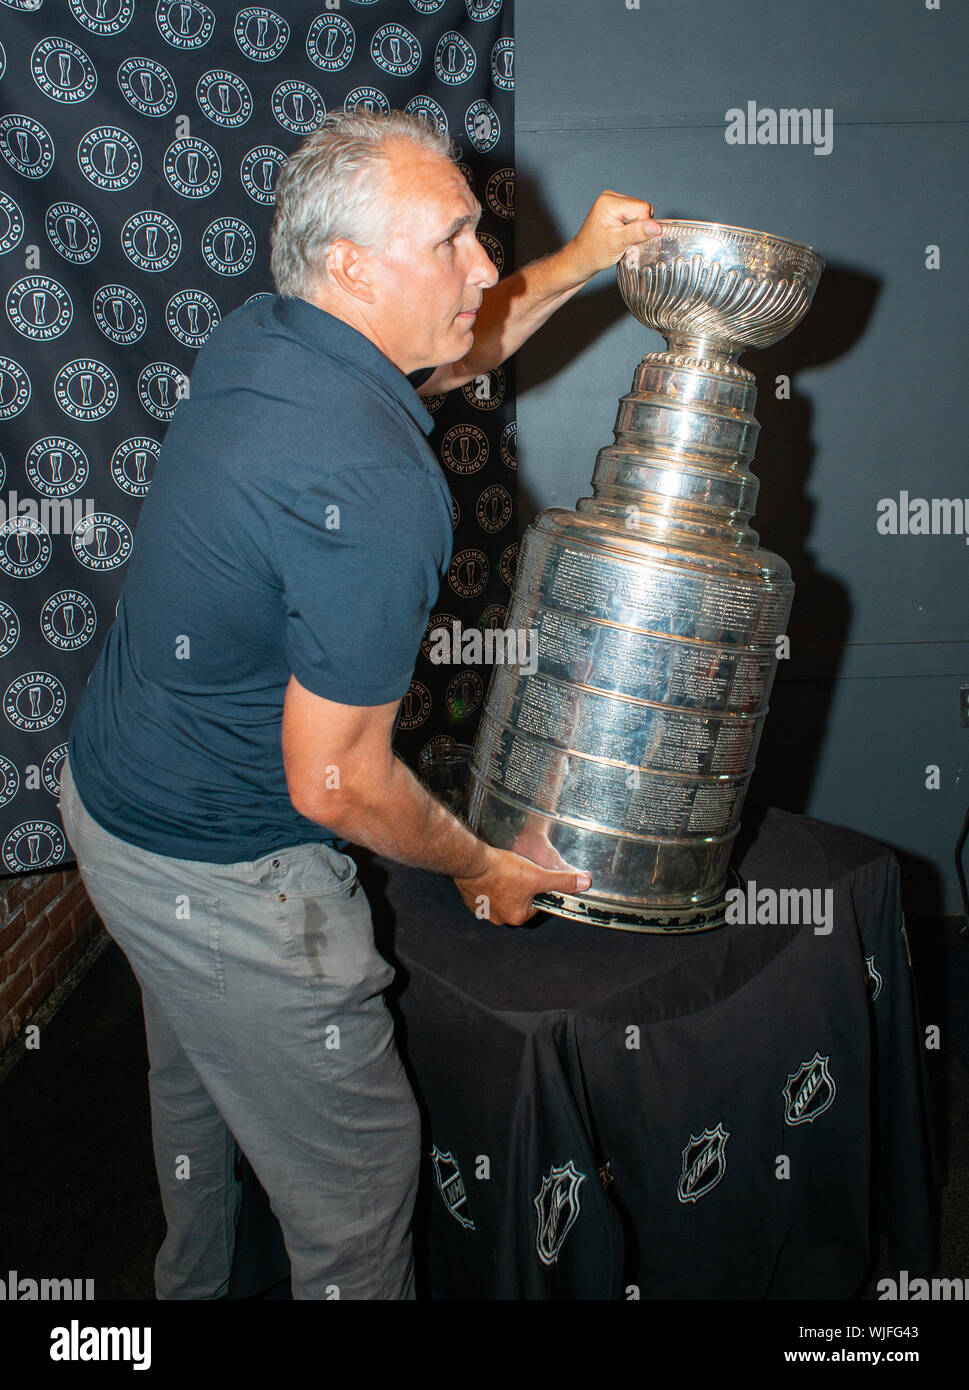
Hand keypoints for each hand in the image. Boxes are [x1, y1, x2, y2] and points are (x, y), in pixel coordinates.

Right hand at [453, 843, 591, 926]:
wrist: (473, 863)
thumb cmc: (503, 871)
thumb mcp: (538, 875)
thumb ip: (562, 881)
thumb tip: (585, 883)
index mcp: (517, 917)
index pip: (536, 905)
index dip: (537, 890)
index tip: (534, 877)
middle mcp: (499, 919)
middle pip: (518, 902)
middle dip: (520, 889)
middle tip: (518, 872)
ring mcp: (484, 911)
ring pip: (501, 898)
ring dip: (504, 888)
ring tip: (504, 872)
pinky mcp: (471, 900)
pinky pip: (485, 894)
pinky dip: (489, 886)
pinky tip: (491, 874)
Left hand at [565, 191, 662, 281]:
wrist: (582, 258)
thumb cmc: (594, 252)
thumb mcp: (617, 244)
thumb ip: (637, 233)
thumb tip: (656, 227)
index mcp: (609, 202)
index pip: (642, 208)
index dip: (642, 225)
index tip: (629, 238)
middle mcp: (610, 197)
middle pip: (642, 208)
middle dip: (638, 226)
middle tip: (623, 239)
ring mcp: (613, 201)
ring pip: (640, 212)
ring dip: (635, 227)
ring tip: (620, 237)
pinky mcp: (615, 208)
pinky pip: (634, 214)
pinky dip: (631, 226)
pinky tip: (620, 234)